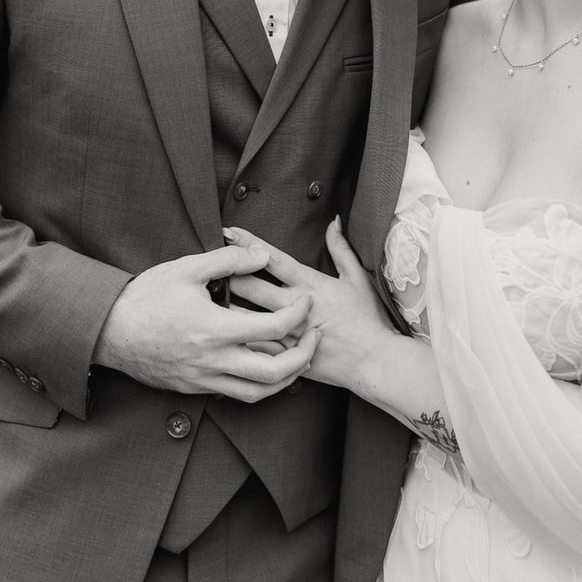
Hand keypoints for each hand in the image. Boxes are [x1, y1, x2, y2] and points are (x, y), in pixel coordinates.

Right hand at [93, 244, 318, 402]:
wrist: (108, 331)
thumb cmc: (147, 295)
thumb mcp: (188, 267)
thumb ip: (230, 259)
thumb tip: (263, 255)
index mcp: (214, 329)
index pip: (273, 328)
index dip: (298, 313)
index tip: (306, 300)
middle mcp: (212, 361)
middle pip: (274, 374)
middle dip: (304, 357)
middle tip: (315, 337)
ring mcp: (203, 379)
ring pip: (257, 393)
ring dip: (286, 378)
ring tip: (299, 356)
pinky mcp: (194, 389)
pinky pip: (235, 394)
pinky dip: (258, 384)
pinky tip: (265, 364)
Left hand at [225, 221, 395, 393]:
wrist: (373, 361)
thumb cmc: (367, 319)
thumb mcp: (358, 279)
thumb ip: (341, 249)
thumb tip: (334, 221)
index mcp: (310, 285)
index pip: (273, 259)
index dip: (250, 244)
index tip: (229, 232)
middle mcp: (295, 307)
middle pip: (252, 287)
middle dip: (228, 274)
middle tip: (209, 266)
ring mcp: (288, 333)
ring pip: (247, 318)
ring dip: (227, 306)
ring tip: (208, 297)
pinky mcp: (285, 356)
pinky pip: (254, 347)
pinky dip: (236, 338)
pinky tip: (220, 333)